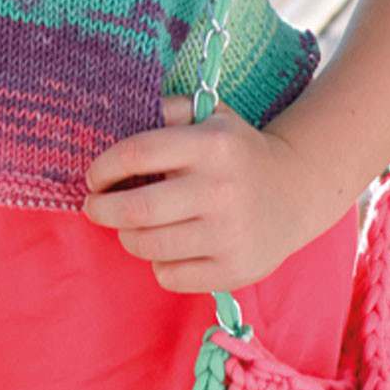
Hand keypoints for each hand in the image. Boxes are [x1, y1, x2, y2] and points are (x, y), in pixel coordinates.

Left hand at [82, 95, 318, 293]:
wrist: (295, 193)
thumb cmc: (237, 156)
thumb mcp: (212, 119)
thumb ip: (168, 113)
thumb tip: (118, 122)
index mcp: (213, 146)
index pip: (138, 154)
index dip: (104, 168)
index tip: (93, 178)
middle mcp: (221, 191)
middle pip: (136, 209)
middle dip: (102, 210)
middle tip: (95, 208)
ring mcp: (229, 235)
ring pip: (148, 246)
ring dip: (129, 238)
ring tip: (133, 229)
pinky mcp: (233, 270)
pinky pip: (170, 276)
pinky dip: (160, 265)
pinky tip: (171, 250)